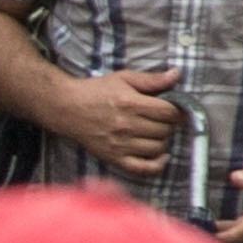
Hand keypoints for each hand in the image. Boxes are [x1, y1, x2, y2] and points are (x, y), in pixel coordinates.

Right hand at [48, 62, 185, 181]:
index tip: (172, 109)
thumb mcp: (124, 78)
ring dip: (161, 140)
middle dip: (168, 124)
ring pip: (158, 148)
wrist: (66, 108)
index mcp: (131, 104)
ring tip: (154, 132)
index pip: (169, 112)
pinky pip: (143, 168)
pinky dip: (157, 165)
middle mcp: (126, 126)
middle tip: (160, 119)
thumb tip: (177, 74)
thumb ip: (152, 79)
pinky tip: (161, 155)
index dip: (176, 110)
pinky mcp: (114, 157)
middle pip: (165, 130)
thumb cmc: (96, 91)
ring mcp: (120, 144)